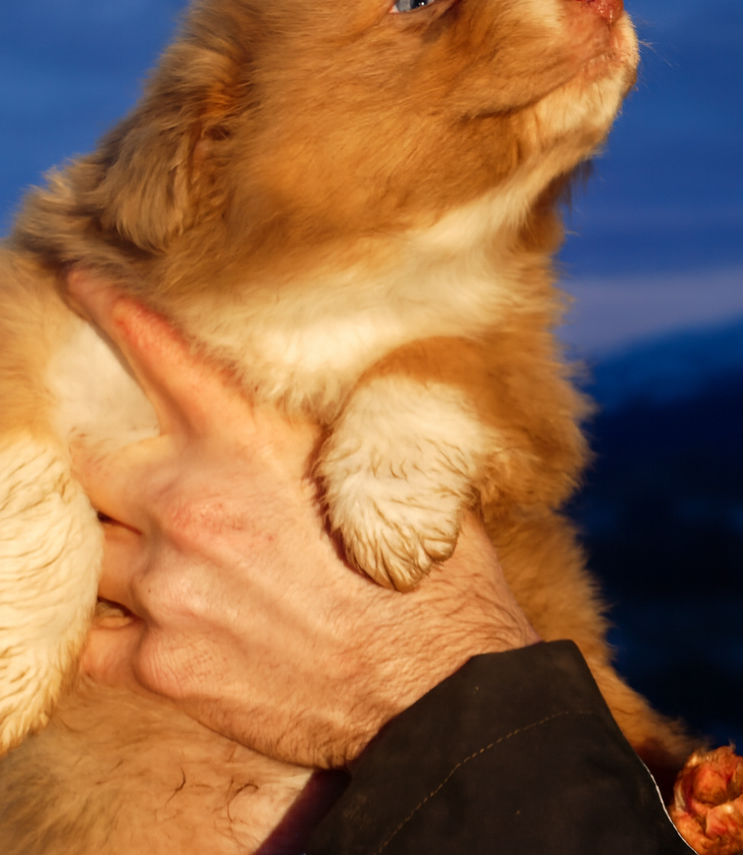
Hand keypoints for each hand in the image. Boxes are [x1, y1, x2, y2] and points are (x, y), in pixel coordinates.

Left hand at [68, 271, 538, 767]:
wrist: (432, 688)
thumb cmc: (425, 577)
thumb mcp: (383, 477)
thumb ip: (316, 436)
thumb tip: (288, 404)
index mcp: (252, 449)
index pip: (163, 360)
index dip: (111, 313)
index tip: (78, 287)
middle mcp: (195, 507)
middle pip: (89, 456)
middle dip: (93, 449)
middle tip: (106, 455)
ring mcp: (168, 588)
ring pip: (85, 545)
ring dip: (106, 540)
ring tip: (138, 546)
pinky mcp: (161, 664)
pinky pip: (87, 635)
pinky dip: (101, 622)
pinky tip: (132, 620)